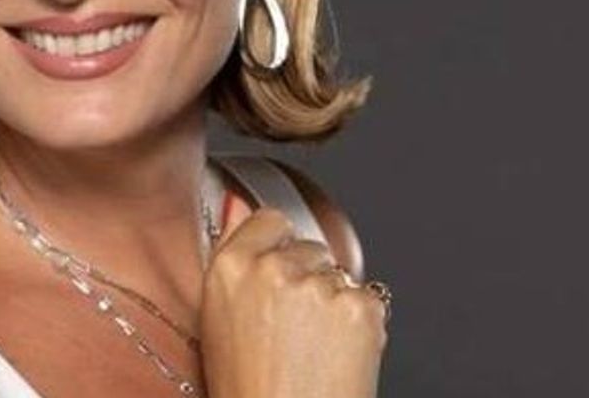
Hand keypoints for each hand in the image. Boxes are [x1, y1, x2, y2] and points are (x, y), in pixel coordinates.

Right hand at [199, 207, 387, 397]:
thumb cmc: (249, 392)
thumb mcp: (220, 323)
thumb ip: (236, 265)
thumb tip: (241, 208)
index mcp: (229, 269)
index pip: (269, 221)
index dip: (280, 248)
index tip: (283, 270)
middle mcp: (273, 268)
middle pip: (310, 249)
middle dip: (311, 280)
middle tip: (299, 332)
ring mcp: (319, 285)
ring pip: (340, 276)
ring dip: (336, 305)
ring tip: (318, 352)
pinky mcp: (360, 307)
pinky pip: (369, 301)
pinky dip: (362, 328)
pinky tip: (340, 358)